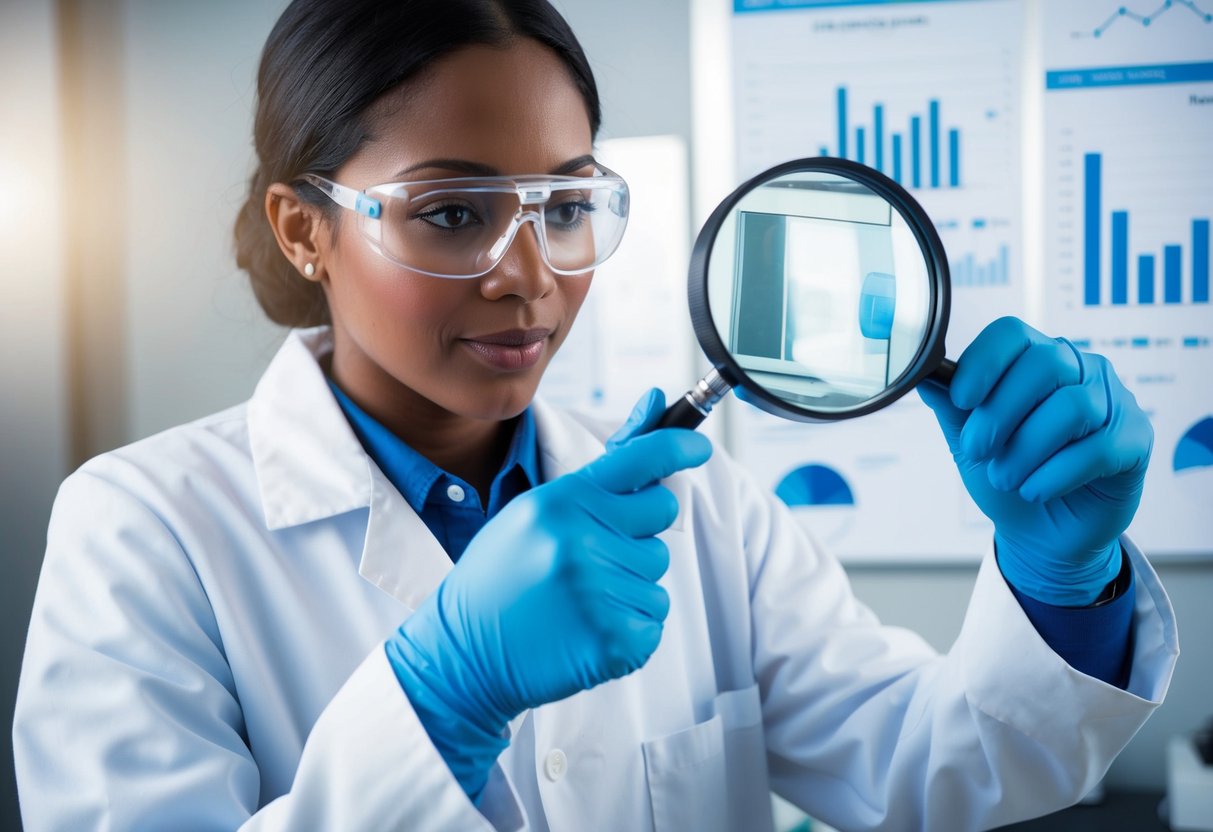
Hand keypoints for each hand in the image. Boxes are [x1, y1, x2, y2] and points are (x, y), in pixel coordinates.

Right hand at [387, 392, 710, 799]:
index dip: (678, 448)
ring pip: (657, 571)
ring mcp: (599, 590)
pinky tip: (587, 628)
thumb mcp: (532, 514)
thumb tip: (656, 404)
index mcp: (561, 501)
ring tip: (577, 599)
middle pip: (661, 513)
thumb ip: (594, 476)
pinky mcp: (614, 638)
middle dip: (639, 529)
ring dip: (629, 584)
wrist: (465, 655)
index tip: (699, 449)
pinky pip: (655, 618)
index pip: (641, 458)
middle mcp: (582, 539)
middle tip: (594, 552)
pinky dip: (630, 627)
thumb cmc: (500, 578)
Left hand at [918, 317, 1151, 605]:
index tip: (960, 399)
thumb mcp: (968, 442)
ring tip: (1005, 477)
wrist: (1040, 533)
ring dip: (1026, 449)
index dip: (983, 362)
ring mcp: (1113, 401)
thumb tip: (922, 376)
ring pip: (1072, 407)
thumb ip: (952, 408)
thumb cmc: (1007, 475)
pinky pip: (1098, 448)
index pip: (1012, 334)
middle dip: (1001, 412)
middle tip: (977, 450)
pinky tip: (1035, 490)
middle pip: (1046, 364)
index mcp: (1035, 358)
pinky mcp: (1135, 440)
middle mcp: (1080, 369)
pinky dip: (1056, 474)